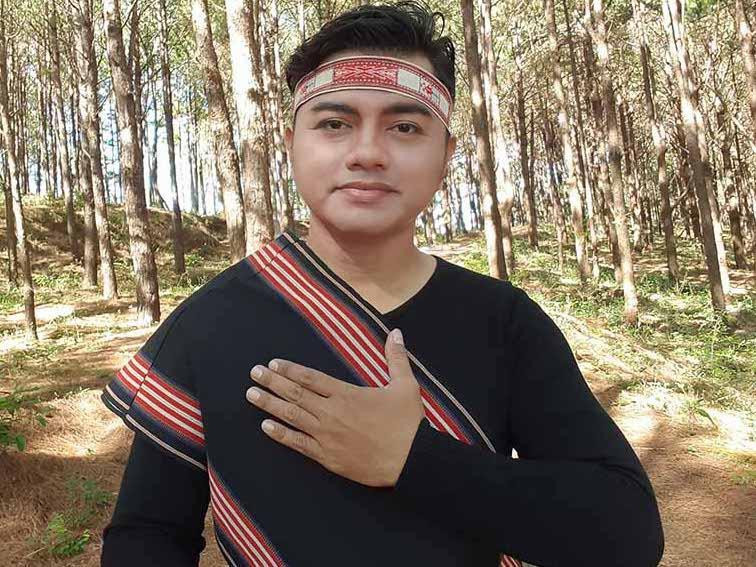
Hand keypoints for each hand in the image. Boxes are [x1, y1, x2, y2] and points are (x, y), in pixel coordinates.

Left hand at [245, 328, 424, 487]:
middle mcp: (332, 412)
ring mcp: (327, 436)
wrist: (411, 460)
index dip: (290, 370)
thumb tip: (396, 332)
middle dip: (272, 382)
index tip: (273, 363)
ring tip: (252, 395)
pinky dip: (281, 434)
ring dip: (270, 404)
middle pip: (296, 394)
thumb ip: (396, 358)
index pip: (311, 378)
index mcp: (347, 394)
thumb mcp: (405, 385)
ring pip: (292, 416)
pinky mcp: (328, 457)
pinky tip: (266, 426)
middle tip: (254, 373)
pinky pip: (298, 443)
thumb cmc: (408, 423)